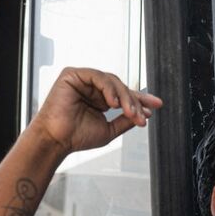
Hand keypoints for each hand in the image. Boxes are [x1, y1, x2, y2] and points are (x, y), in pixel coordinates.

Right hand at [29, 68, 162, 155]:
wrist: (57, 140)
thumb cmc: (77, 137)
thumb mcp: (109, 130)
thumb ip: (125, 121)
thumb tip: (144, 115)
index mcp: (101, 100)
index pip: (124, 95)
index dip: (141, 99)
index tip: (157, 105)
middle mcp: (93, 88)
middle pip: (121, 87)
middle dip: (135, 101)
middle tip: (141, 116)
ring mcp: (83, 80)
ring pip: (112, 81)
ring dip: (124, 97)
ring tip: (129, 112)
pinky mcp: (72, 75)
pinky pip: (97, 76)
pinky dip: (108, 88)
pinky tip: (113, 103)